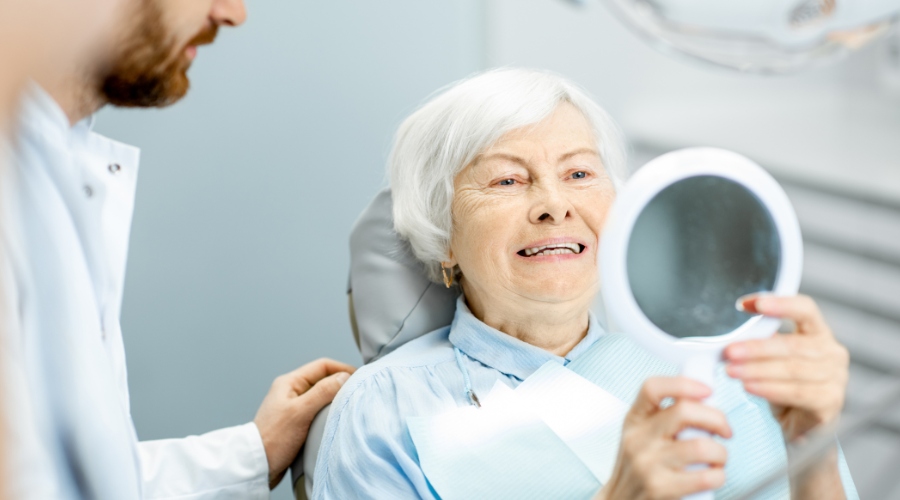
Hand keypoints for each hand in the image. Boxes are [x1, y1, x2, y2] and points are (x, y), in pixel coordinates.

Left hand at [254, 358, 354, 488]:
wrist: (257, 465)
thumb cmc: (274, 438)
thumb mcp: (301, 412)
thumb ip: (323, 392)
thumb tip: (344, 377)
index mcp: (290, 382)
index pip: (322, 366)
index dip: (342, 369)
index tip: (359, 378)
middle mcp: (291, 391)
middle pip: (323, 379)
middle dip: (341, 383)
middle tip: (357, 392)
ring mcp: (293, 407)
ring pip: (321, 396)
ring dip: (335, 399)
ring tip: (349, 406)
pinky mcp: (295, 422)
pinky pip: (317, 410)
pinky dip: (328, 412)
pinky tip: (336, 420)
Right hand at [596, 377, 730, 499]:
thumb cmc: (638, 466)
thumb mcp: (641, 434)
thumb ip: (664, 416)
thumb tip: (705, 398)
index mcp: (635, 419)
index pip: (652, 388)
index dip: (684, 384)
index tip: (707, 390)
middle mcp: (639, 438)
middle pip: (684, 412)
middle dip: (717, 418)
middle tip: (725, 430)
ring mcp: (648, 464)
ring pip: (702, 446)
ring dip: (721, 453)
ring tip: (718, 458)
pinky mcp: (661, 488)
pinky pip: (706, 476)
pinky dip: (719, 475)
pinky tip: (712, 475)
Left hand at [725, 294, 848, 441]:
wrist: (801, 427)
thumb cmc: (786, 387)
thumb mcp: (772, 360)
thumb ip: (762, 342)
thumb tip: (734, 333)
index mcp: (818, 334)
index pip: (805, 309)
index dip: (779, 303)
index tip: (748, 304)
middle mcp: (833, 353)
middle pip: (793, 344)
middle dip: (757, 348)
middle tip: (730, 352)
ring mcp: (836, 378)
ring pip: (792, 369)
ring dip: (757, 369)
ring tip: (732, 371)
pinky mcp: (830, 402)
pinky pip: (797, 392)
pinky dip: (769, 389)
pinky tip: (749, 387)